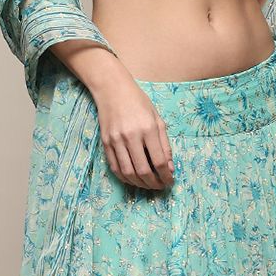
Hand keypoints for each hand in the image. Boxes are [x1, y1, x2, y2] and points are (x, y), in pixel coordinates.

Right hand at [92, 69, 174, 190]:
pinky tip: (133, 179)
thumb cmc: (139, 102)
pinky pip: (115, 167)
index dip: (166, 176)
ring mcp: (116, 141)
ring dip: (139, 184)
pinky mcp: (105, 143)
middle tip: (159, 186)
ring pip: (128, 172)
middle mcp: (131, 136)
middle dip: (153, 183)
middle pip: (143, 170)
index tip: (170, 181)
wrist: (112, 90)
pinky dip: (125, 177)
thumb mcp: (157, 119)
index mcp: (148, 129)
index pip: (159, 161)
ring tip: (148, 185)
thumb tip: (169, 168)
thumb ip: (165, 144)